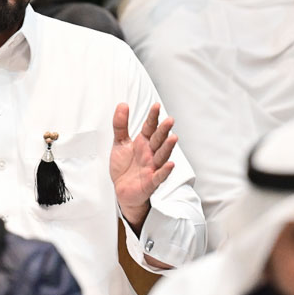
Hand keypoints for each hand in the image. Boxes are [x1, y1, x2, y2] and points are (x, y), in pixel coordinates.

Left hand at [110, 102, 176, 230]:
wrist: (122, 190)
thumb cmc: (124, 166)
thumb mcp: (119, 143)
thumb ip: (120, 125)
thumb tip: (123, 104)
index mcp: (143, 142)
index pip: (149, 127)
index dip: (153, 117)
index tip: (156, 105)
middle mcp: (150, 153)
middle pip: (158, 140)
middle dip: (164, 130)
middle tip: (170, 120)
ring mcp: (151, 167)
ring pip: (161, 156)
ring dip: (167, 148)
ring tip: (173, 138)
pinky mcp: (150, 182)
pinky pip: (159, 176)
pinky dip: (165, 171)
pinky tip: (170, 164)